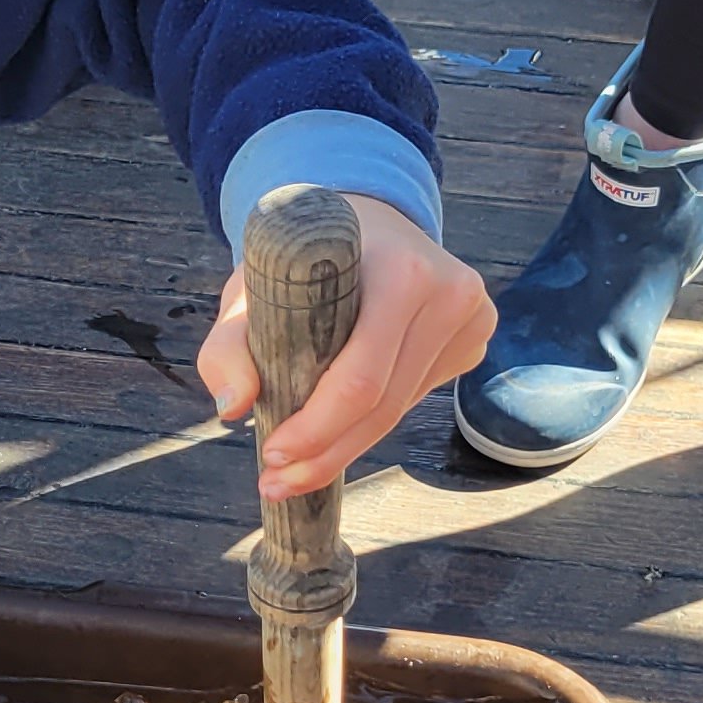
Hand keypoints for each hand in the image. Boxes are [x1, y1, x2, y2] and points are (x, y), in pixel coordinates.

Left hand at [199, 193, 495, 499]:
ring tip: (298, 471)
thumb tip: (233, 406)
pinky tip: (339, 429)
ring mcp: (472, 318)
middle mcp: (450, 292)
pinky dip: (373, 420)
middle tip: (278, 484)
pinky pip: (415, 397)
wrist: (366, 218)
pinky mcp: (474, 339)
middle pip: (385, 404)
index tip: (271, 454)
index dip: (318, 427)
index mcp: (401, 271)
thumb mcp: (252, 285)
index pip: (362, 377)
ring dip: (347, 448)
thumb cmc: (305, 256)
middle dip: (326, 454)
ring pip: (402, 409)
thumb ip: (228, 344)